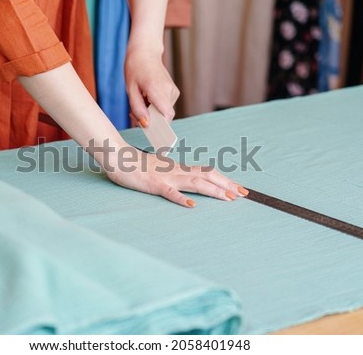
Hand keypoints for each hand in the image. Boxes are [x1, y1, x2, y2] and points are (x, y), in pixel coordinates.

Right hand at [105, 147, 248, 206]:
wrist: (118, 157)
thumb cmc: (137, 164)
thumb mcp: (159, 168)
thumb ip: (172, 173)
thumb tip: (184, 179)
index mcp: (178, 168)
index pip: (206, 172)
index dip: (224, 180)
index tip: (239, 188)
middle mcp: (176, 171)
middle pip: (206, 176)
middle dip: (226, 185)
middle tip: (244, 194)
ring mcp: (166, 177)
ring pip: (194, 183)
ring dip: (213, 191)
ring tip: (228, 198)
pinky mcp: (153, 184)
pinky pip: (169, 192)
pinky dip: (181, 198)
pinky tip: (192, 205)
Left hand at [124, 46, 178, 125]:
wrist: (145, 53)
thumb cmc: (135, 69)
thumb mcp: (131, 90)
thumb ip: (138, 109)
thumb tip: (147, 125)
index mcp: (158, 89)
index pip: (167, 115)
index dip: (161, 127)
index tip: (152, 134)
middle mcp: (169, 91)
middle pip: (164, 117)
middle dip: (151, 121)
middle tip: (133, 115)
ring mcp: (173, 91)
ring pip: (164, 113)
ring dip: (151, 114)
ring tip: (139, 103)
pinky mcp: (173, 92)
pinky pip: (165, 107)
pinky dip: (155, 108)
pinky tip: (146, 100)